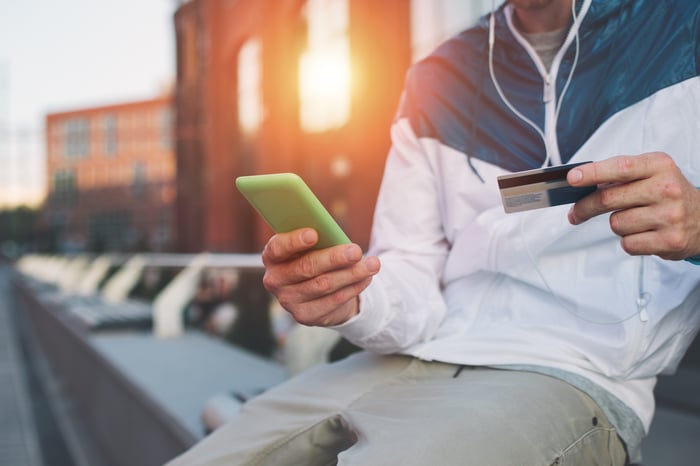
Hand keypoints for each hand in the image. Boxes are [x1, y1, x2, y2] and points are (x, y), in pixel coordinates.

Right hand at [261, 228, 380, 326]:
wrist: (319, 290)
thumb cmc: (316, 256)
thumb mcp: (313, 246)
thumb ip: (319, 241)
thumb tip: (338, 239)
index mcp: (272, 257)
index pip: (278, 248)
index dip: (294, 241)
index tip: (314, 233)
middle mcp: (275, 280)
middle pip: (306, 268)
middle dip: (334, 258)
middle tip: (356, 251)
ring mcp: (288, 301)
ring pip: (324, 285)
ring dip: (351, 274)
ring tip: (372, 264)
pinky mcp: (304, 316)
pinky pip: (333, 300)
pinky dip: (353, 288)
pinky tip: (366, 278)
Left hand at [567, 152, 699, 259]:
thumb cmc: (668, 194)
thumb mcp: (651, 173)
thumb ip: (621, 175)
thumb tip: (583, 183)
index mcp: (659, 166)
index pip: (620, 168)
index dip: (592, 173)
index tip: (572, 178)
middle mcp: (666, 189)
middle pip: (608, 198)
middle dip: (585, 207)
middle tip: (575, 213)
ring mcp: (669, 215)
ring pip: (616, 223)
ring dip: (617, 224)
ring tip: (635, 221)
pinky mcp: (669, 240)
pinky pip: (627, 243)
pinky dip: (629, 241)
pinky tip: (644, 234)